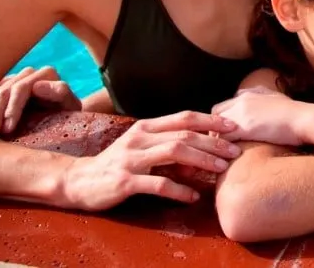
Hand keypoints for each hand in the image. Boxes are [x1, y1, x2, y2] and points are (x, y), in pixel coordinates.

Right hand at [0, 66, 81, 135]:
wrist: (61, 120)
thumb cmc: (68, 115)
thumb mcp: (70, 107)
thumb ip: (60, 93)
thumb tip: (37, 86)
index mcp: (47, 74)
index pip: (22, 88)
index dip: (13, 108)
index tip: (8, 128)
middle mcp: (28, 73)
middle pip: (4, 92)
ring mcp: (12, 80)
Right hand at [56, 111, 241, 210]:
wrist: (78, 181)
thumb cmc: (117, 163)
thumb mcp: (142, 146)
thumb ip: (168, 142)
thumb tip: (204, 146)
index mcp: (146, 126)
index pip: (184, 117)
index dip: (211, 120)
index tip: (234, 127)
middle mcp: (139, 138)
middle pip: (184, 134)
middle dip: (213, 142)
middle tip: (235, 151)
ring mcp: (131, 159)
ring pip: (174, 153)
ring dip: (202, 160)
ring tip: (221, 168)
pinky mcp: (125, 182)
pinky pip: (157, 184)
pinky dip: (179, 190)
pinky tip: (193, 196)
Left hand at [211, 86, 306, 145]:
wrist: (304, 119)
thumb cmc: (295, 112)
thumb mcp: (277, 97)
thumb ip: (263, 95)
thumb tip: (257, 93)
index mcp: (248, 95)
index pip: (222, 106)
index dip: (222, 120)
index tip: (226, 133)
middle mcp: (241, 101)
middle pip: (215, 114)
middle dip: (215, 129)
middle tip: (220, 144)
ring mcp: (241, 114)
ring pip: (216, 127)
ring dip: (217, 140)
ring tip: (222, 153)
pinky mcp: (243, 128)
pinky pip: (222, 139)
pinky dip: (223, 149)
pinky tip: (228, 157)